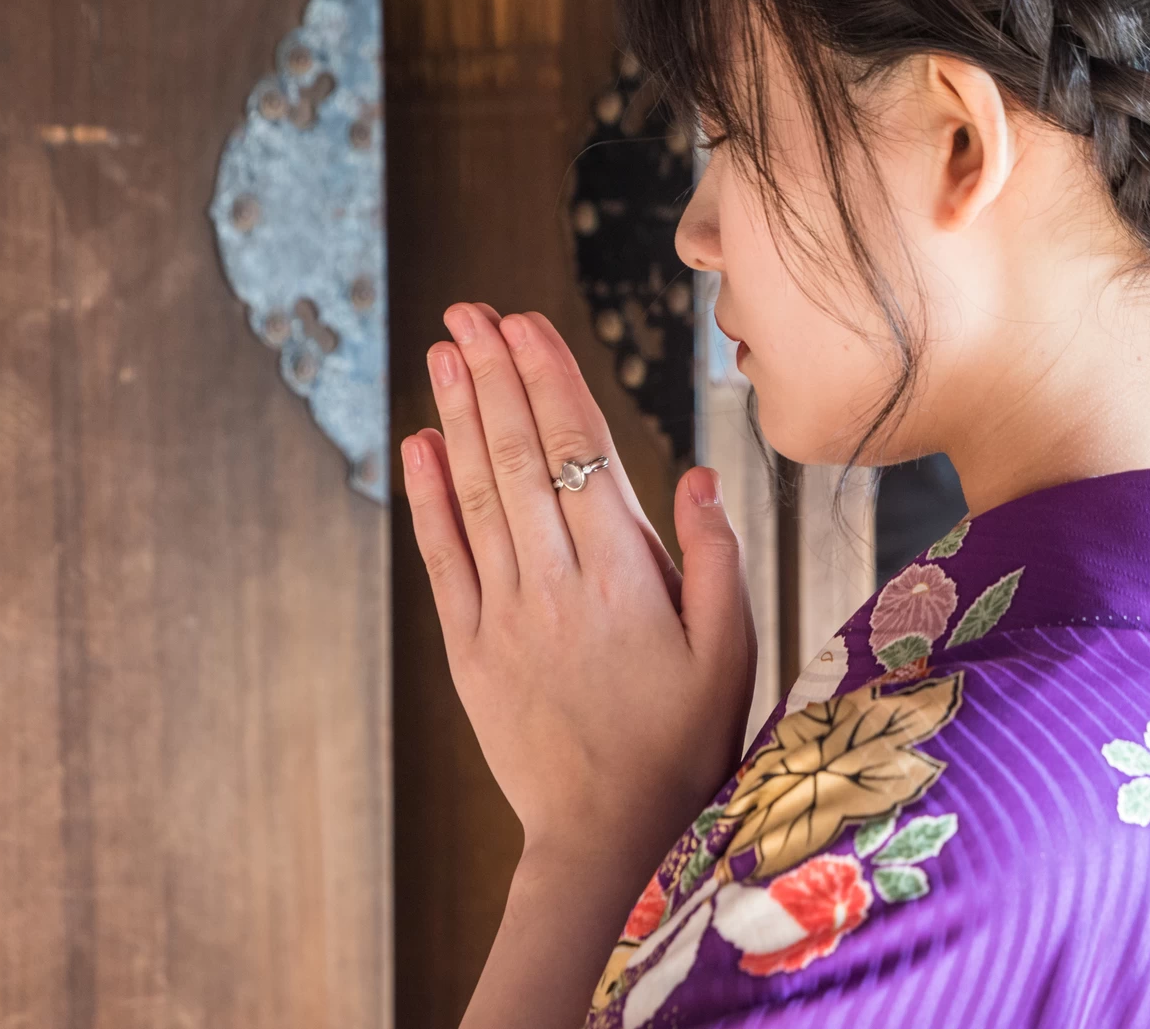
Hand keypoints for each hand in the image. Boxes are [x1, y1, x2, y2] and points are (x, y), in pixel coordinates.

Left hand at [403, 305, 755, 1025]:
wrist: (610, 838)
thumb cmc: (685, 743)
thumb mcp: (730, 652)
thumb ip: (714, 558)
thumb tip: (696, 472)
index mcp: (624, 575)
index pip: (579, 451)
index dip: (549, 380)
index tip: (526, 323)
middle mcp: (557, 582)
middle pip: (519, 456)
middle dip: (494, 375)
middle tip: (471, 311)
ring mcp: (506, 614)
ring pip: (479, 494)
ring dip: (459, 417)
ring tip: (444, 351)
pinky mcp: (472, 649)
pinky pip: (445, 560)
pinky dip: (429, 499)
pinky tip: (419, 446)